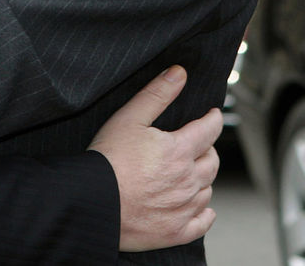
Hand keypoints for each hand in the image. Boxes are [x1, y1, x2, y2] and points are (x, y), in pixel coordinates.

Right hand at [89, 66, 220, 251]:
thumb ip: (157, 94)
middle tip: (198, 144)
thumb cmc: (107, 159)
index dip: (212, 119)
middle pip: (212, 161)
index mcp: (180, 150)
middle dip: (208, 149)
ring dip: (203, 179)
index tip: (212, 115)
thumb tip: (179, 73)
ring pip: (207, 189)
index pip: (210, 130)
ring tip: (190, 172)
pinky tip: (195, 206)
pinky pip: (203, 221)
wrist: (91, 202)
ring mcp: (184, 208)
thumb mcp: (128, 118)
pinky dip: (203, 212)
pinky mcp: (176, 231)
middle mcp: (188, 180)